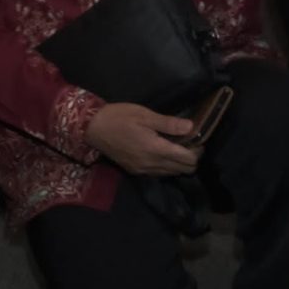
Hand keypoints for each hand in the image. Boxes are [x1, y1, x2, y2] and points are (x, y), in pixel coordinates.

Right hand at [86, 101, 201, 176]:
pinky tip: (161, 153)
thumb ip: (168, 123)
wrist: (91, 128)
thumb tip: (192, 127)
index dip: (197, 151)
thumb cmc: (118, 117)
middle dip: (191, 158)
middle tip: (188, 142)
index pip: (189, 160)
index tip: (196, 139)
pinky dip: (166, 167)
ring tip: (175, 147)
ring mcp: (143, 170)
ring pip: (172, 173)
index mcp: (156, 149)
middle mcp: (152, 164)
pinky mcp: (135, 171)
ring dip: (179, 163)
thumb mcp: (144, 114)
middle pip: (184, 170)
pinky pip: (159, 174)